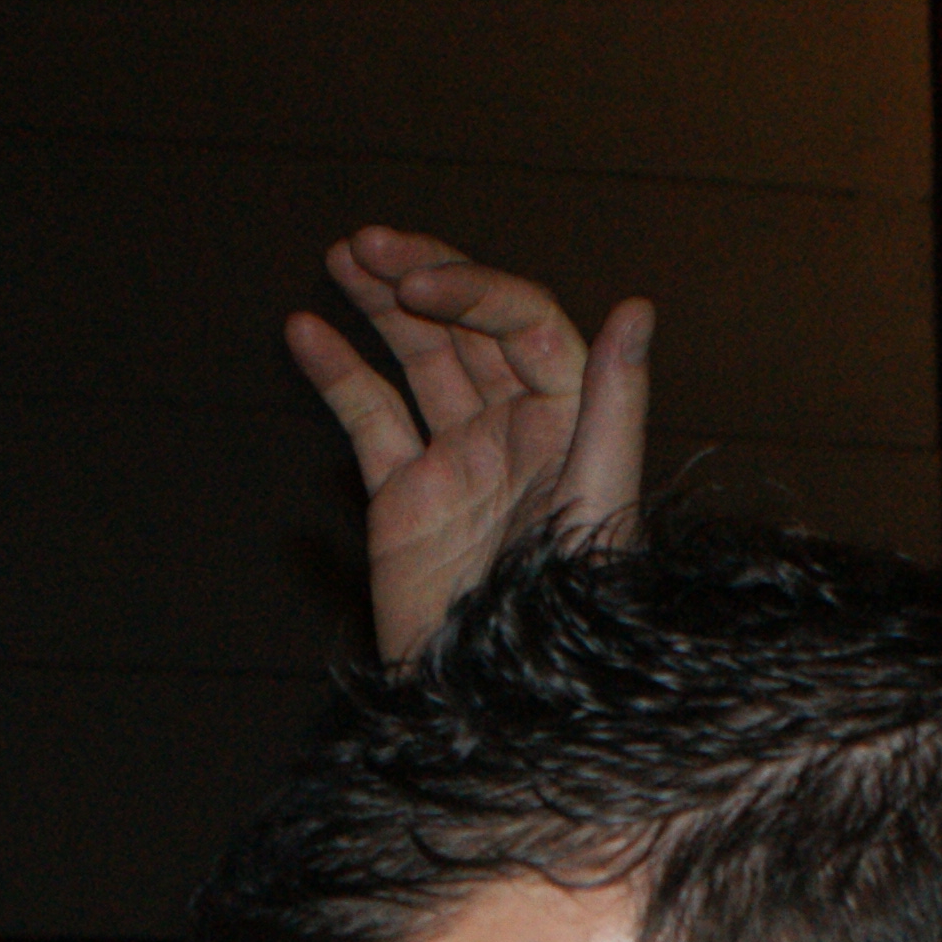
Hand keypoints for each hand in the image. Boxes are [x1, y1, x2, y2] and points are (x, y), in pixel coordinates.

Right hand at [287, 227, 651, 662]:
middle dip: (418, 276)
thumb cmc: (565, 610)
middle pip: (467, 329)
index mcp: (568, 421)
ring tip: (338, 258)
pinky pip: (370, 419)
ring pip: (417, 360)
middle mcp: (515, 430)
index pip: (524, 325)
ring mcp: (457, 459)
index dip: (473, 290)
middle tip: (363, 242)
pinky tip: (305, 333)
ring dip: (378, 307)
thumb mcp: (597, 502)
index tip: (416, 281)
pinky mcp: (405, 496)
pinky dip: (338, 374)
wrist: (500, 699)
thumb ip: (615, 405)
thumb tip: (635, 309)